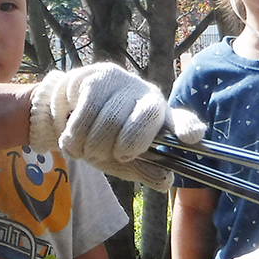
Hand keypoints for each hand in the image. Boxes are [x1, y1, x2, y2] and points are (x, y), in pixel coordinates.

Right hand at [30, 65, 205, 188]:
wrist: (68, 110)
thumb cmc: (103, 138)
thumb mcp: (124, 160)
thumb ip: (143, 170)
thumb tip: (166, 181)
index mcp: (162, 120)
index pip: (182, 121)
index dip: (187, 127)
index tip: (190, 137)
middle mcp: (149, 97)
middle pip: (146, 118)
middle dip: (128, 144)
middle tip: (116, 155)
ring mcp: (126, 84)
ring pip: (111, 122)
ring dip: (94, 147)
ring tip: (87, 151)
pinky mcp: (100, 77)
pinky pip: (87, 115)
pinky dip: (75, 138)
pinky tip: (72, 142)